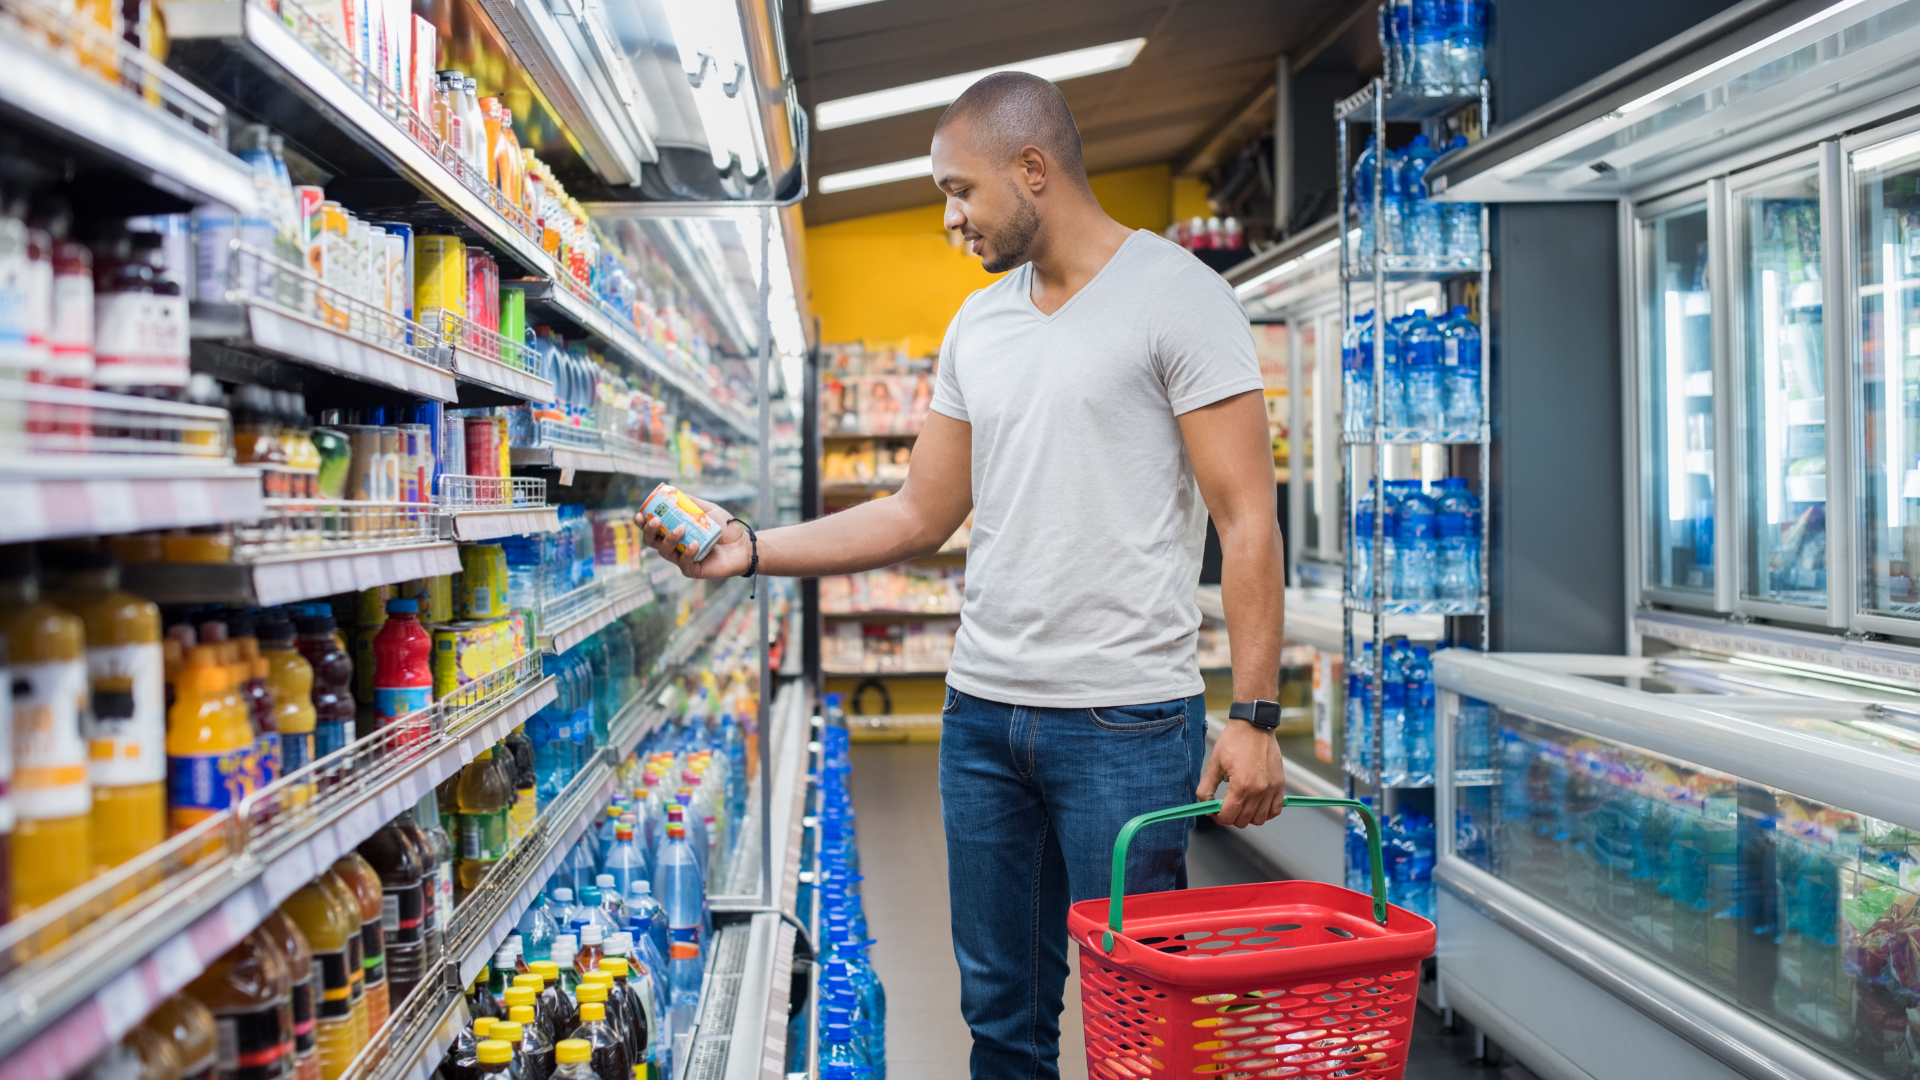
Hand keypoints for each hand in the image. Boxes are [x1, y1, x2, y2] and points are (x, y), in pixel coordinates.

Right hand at [636, 495, 751, 579]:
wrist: (743, 544)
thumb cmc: (726, 528)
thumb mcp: (708, 510)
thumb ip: (692, 502)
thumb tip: (674, 492)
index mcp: (674, 532)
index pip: (653, 529)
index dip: (642, 523)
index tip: (639, 515)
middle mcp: (675, 546)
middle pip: (652, 542)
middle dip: (649, 531)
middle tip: (655, 521)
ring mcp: (682, 559)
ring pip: (665, 552)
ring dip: (669, 539)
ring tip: (680, 529)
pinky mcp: (692, 570)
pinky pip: (684, 563)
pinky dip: (687, 552)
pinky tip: (694, 544)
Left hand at [1197, 719, 1285, 827]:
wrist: (1254, 726)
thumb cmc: (1234, 742)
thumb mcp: (1214, 764)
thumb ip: (1206, 788)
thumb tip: (1204, 806)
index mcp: (1240, 786)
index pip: (1229, 816)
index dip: (1219, 818)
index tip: (1216, 812)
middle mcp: (1258, 790)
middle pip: (1243, 820)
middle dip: (1232, 817)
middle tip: (1227, 807)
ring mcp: (1271, 788)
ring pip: (1260, 819)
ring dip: (1248, 817)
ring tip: (1241, 805)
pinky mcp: (1279, 784)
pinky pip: (1275, 810)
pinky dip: (1266, 812)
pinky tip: (1257, 805)